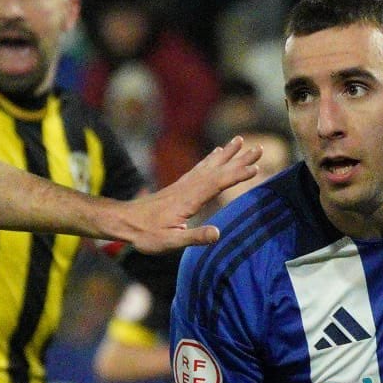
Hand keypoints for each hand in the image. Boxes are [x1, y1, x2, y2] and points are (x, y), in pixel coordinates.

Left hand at [114, 137, 259, 254]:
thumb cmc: (145, 234)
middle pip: (218, 170)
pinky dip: (211, 159)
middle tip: (259, 148)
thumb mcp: (170, 242)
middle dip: (239, 159)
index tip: (256, 168)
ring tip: (240, 141)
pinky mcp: (178, 186)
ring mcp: (183, 185)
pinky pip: (199, 168)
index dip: (237, 175)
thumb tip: (218, 233)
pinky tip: (216, 153)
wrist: (123, 221)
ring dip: (226, 154)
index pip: (218, 183)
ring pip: (209, 165)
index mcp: (189, 200)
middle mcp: (188, 187)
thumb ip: (194, 237)